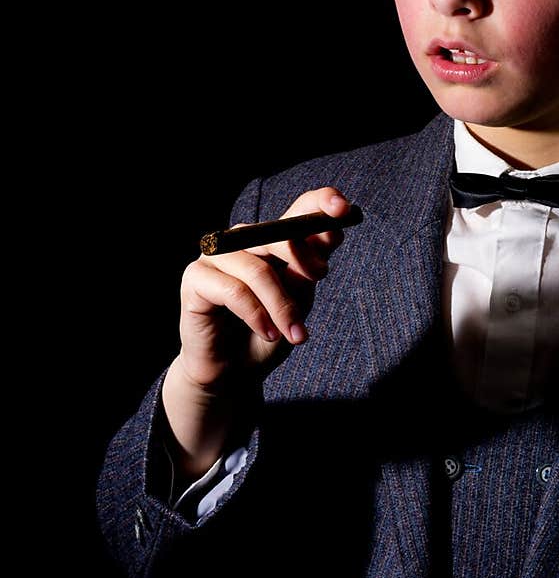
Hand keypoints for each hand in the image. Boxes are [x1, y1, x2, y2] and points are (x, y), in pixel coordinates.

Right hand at [161, 186, 352, 479]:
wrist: (235, 373)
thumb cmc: (268, 332)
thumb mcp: (299, 299)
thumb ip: (309, 266)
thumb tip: (331, 232)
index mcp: (272, 240)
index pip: (298, 210)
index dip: (320, 203)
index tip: (343, 208)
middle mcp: (242, 240)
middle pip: (276, 233)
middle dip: (302, 257)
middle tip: (319, 279)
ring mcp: (217, 257)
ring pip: (258, 269)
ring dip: (282, 306)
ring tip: (295, 334)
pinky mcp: (195, 278)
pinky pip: (234, 291)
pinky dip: (257, 315)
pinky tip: (268, 333)